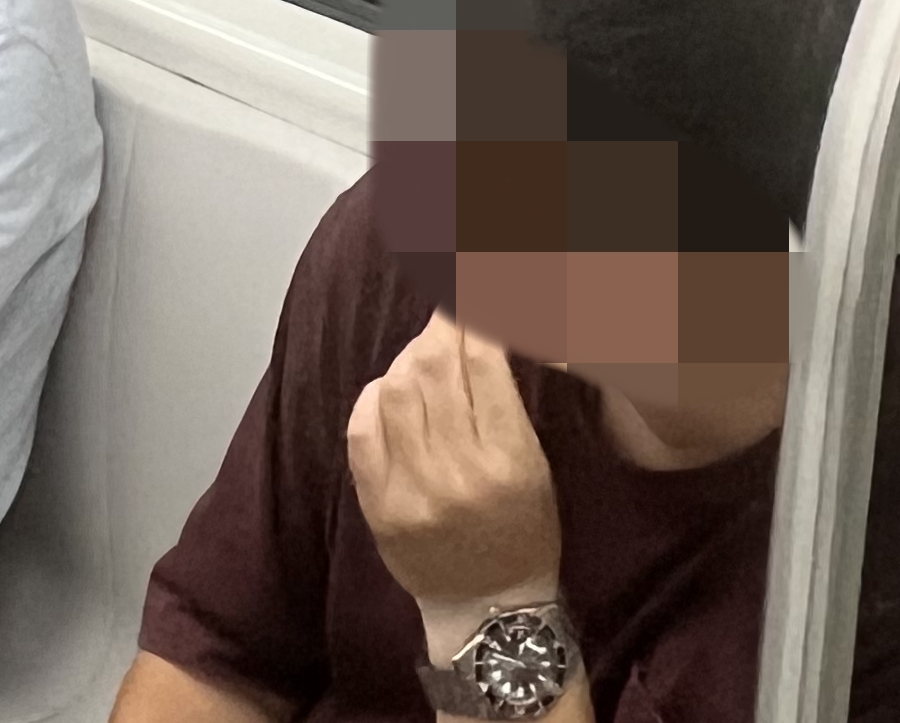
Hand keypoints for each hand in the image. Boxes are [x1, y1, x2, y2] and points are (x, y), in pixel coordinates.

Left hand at [347, 316, 561, 622]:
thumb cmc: (526, 530)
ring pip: (396, 388)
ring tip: (423, 356)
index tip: (472, 289)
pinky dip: (375, 396)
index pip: (485, 362)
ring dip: (409, 358)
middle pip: (435, 368)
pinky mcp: (379, 506)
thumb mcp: (536, 463)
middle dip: (440, 327)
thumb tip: (480, 326)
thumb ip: (506, 397)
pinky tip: (391, 391)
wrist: (489, 610)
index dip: (475, 315)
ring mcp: (412, 491)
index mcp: (510, 460)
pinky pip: (363, 428)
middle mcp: (458, 473)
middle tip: (447, 314)